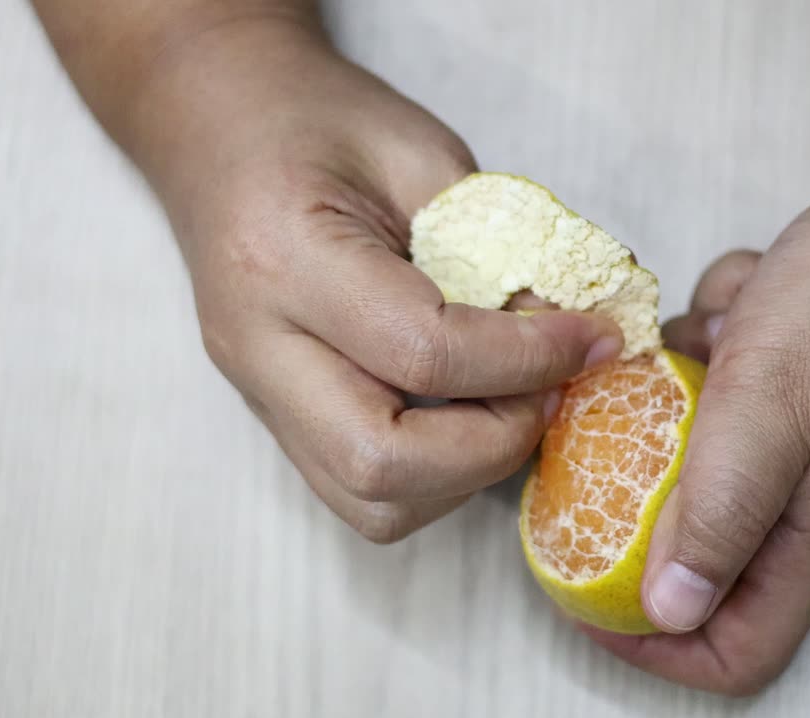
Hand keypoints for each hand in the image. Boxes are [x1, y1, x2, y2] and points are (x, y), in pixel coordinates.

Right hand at [132, 18, 623, 541]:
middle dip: (493, 443)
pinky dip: (434, 473)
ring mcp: (257, 392)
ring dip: (463, 474)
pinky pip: (359, 488)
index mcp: (284, 259)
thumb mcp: (419, 154)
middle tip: (549, 388)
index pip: (422, 351)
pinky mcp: (274, 415)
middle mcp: (257, 346)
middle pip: (378, 462)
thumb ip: (495, 246)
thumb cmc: (316, 123)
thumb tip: (573, 333)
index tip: (592, 337)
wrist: (216, 125)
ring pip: (368, 501)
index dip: (529, 356)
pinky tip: (469, 414)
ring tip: (512, 404)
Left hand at [579, 148, 809, 692]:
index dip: (651, 640)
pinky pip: (732, 384)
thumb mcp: (776, 400)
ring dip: (692, 382)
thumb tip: (668, 611)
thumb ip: (721, 508)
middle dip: (657, 466)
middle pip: (705, 537)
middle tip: (637, 401)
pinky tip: (753, 295)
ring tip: (726, 326)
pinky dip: (724, 338)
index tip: (577, 579)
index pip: (736, 648)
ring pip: (708, 443)